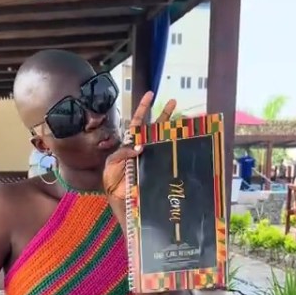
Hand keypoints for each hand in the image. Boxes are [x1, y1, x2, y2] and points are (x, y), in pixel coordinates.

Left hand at [103, 94, 176, 223]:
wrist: (119, 200)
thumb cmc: (111, 181)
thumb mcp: (111, 164)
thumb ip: (121, 153)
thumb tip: (140, 146)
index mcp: (129, 143)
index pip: (137, 122)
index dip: (143, 108)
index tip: (150, 95)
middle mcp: (142, 148)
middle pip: (154, 127)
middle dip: (164, 114)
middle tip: (173, 101)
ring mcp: (151, 158)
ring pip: (163, 140)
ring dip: (173, 130)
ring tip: (184, 119)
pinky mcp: (156, 168)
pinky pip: (166, 157)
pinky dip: (174, 150)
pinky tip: (183, 143)